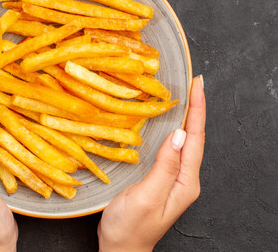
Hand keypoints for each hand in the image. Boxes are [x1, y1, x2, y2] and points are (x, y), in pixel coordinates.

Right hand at [98, 75, 205, 251]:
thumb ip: (165, 167)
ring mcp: (174, 177)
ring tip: (186, 95)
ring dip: (187, 116)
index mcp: (185, 181)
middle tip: (194, 83)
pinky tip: (169, 120)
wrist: (121, 247)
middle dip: (196, 108)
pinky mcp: (163, 176)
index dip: (197, 110)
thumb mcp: (147, 196)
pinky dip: (173, 127)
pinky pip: (172, 146)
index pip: (196, 139)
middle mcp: (184, 178)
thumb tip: (178, 135)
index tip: (198, 85)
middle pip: (195, 137)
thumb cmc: (130, 227)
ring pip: (185, 140)